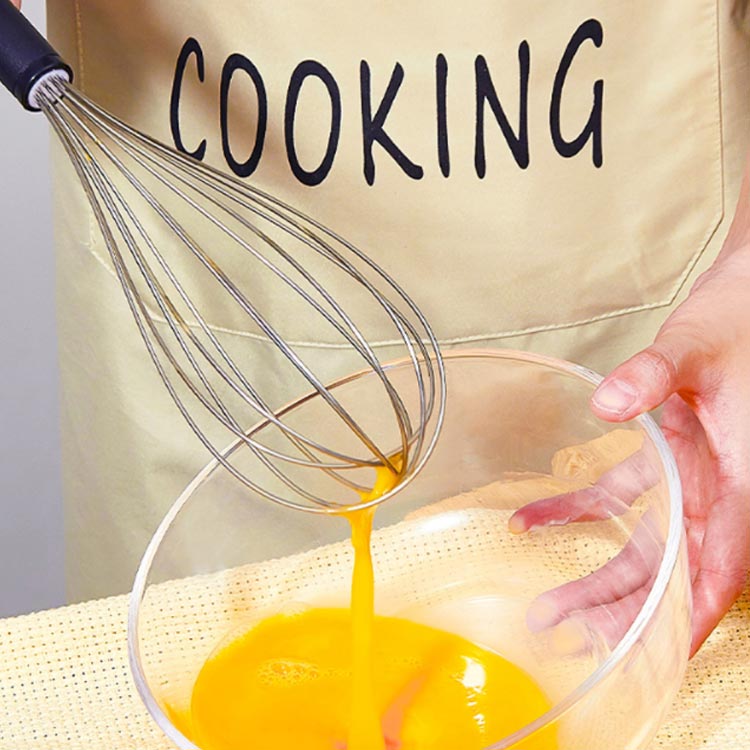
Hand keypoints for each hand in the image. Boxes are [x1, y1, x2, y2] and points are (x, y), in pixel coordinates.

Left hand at [513, 152, 749, 656]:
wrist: (746, 295)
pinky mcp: (664, 456)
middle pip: (672, 566)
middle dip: (627, 608)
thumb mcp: (696, 346)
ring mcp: (689, 476)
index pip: (721, 564)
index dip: (694, 614)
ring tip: (550, 606)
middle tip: (575, 636)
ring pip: (645, 543)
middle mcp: (716, 488)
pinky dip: (576, 511)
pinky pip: (619, 496)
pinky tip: (532, 521)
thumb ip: (655, 375)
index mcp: (739, 477)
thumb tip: (613, 402)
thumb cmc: (738, 320)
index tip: (660, 653)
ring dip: (599, 577)